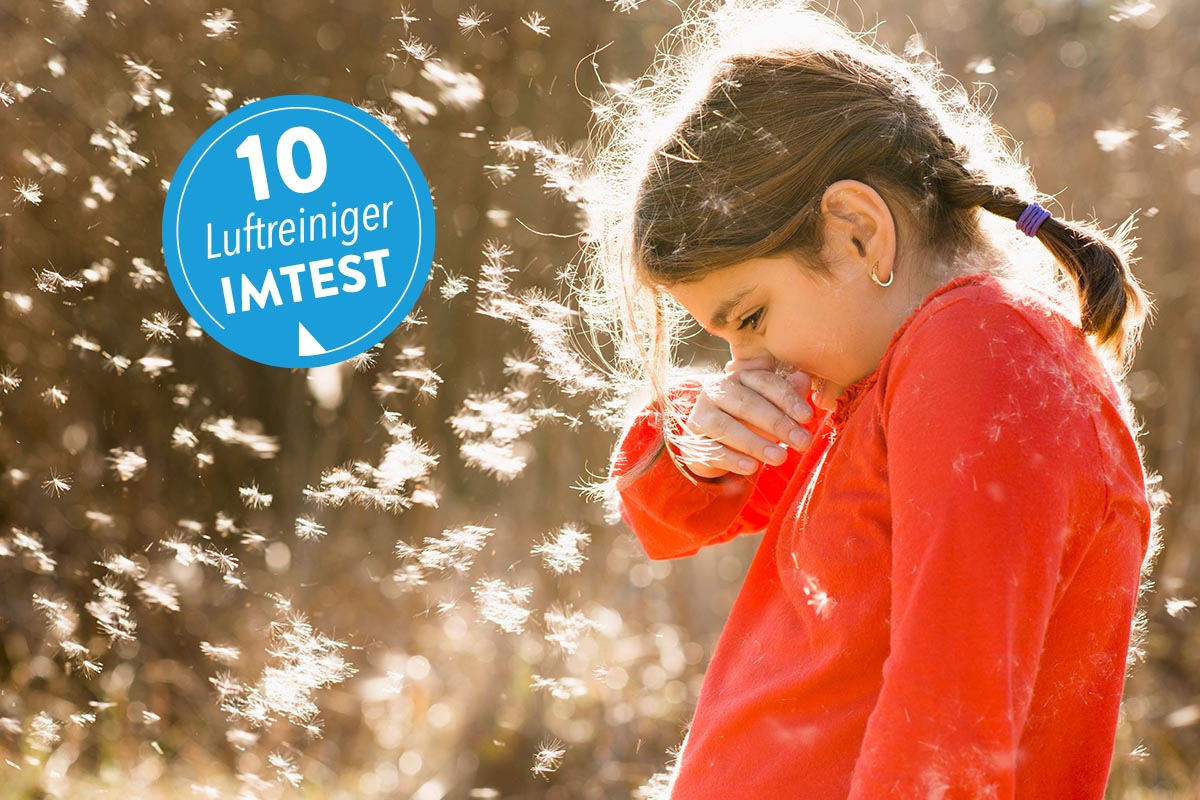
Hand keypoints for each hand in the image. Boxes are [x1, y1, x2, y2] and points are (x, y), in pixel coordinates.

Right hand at [677, 354, 815, 478]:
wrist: (710, 438)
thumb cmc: (747, 417)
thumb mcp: (768, 404)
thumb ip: (786, 393)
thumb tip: (804, 379)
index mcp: (740, 376)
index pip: (765, 382)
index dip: (787, 399)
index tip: (807, 417)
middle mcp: (717, 390)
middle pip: (746, 403)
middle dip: (777, 423)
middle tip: (803, 442)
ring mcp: (701, 415)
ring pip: (726, 427)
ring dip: (755, 443)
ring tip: (781, 457)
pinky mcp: (693, 440)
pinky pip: (712, 450)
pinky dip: (733, 460)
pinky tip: (752, 468)